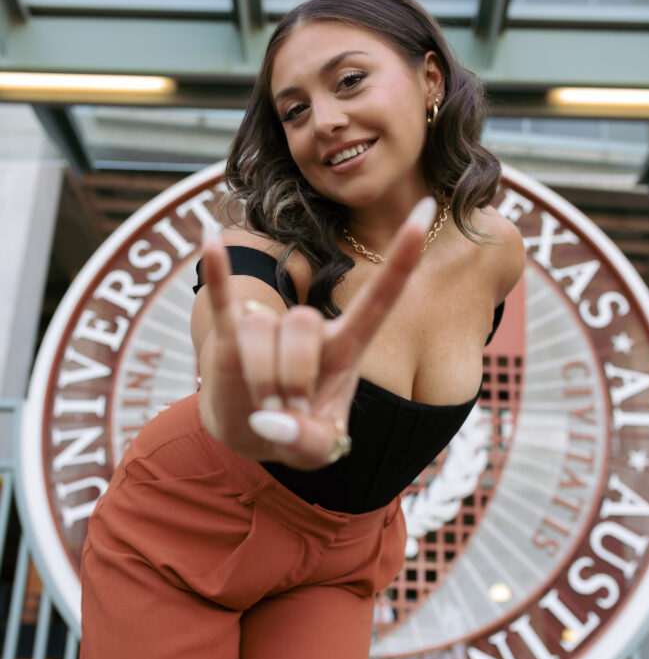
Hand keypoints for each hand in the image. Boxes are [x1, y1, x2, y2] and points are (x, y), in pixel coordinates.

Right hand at [197, 197, 436, 468]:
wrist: (253, 432)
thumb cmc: (299, 433)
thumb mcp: (316, 450)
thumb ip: (309, 442)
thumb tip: (273, 422)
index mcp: (346, 346)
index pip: (380, 297)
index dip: (402, 258)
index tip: (427, 208)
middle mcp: (309, 327)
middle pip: (302, 324)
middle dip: (292, 377)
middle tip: (287, 411)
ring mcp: (269, 326)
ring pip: (260, 330)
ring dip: (260, 377)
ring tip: (263, 403)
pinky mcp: (229, 334)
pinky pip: (224, 299)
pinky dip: (218, 274)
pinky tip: (211, 237)